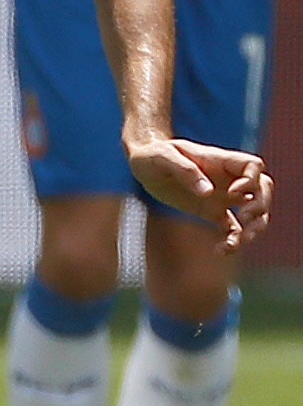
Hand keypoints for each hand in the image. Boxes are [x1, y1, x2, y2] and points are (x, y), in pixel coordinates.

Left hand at [127, 134, 272, 251]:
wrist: (143, 165)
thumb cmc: (152, 154)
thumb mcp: (163, 157)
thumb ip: (185, 171)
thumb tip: (208, 192)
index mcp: (218, 161)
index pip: (253, 165)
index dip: (251, 181)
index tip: (233, 193)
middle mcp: (227, 179)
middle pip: (262, 190)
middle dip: (261, 206)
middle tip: (243, 218)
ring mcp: (222, 196)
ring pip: (255, 212)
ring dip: (256, 227)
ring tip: (241, 241)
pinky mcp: (213, 212)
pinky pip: (234, 229)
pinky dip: (234, 241)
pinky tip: (220, 251)